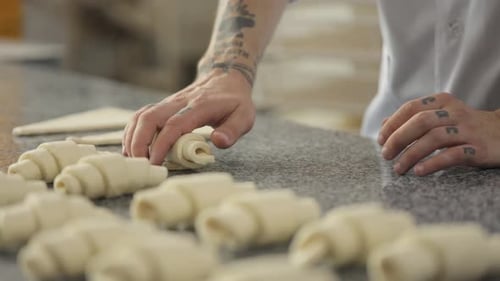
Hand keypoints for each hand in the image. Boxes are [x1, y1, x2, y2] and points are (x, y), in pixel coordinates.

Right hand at [122, 69, 255, 164]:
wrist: (225, 77)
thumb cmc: (235, 101)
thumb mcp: (244, 116)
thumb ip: (233, 130)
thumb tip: (219, 142)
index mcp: (199, 106)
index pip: (174, 125)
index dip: (162, 144)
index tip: (155, 162)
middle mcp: (179, 102)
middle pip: (150, 118)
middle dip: (139, 142)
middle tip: (140, 165)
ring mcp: (169, 103)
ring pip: (142, 116)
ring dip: (132, 137)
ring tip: (132, 160)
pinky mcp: (164, 106)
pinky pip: (141, 116)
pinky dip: (132, 132)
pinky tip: (132, 148)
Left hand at [378, 93, 499, 175]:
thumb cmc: (464, 127)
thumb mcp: (440, 117)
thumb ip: (413, 119)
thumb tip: (384, 124)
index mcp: (443, 102)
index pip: (411, 108)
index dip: (392, 124)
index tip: (380, 140)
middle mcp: (455, 113)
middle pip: (420, 122)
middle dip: (398, 139)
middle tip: (385, 155)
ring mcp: (468, 130)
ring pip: (434, 138)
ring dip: (411, 154)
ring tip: (398, 168)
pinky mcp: (478, 149)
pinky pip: (453, 155)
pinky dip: (433, 163)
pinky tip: (419, 172)